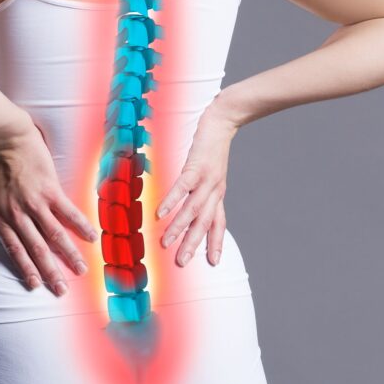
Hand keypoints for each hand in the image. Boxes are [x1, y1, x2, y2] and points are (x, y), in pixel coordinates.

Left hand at [0, 119, 98, 295]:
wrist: (1, 134)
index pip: (15, 249)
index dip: (26, 269)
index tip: (36, 286)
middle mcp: (18, 214)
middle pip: (37, 249)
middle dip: (51, 272)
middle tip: (62, 290)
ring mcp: (36, 202)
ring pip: (55, 235)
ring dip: (69, 255)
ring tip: (82, 270)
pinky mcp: (51, 189)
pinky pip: (69, 211)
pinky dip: (81, 225)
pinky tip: (92, 237)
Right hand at [156, 102, 239, 266]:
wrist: (223, 120)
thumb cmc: (213, 146)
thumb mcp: (212, 171)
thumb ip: (202, 187)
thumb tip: (190, 199)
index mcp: (217, 193)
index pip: (218, 223)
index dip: (216, 242)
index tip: (213, 262)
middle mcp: (214, 190)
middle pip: (204, 223)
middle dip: (193, 244)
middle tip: (181, 263)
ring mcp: (206, 180)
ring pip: (193, 209)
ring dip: (179, 228)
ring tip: (166, 243)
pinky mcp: (196, 166)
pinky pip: (182, 187)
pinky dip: (171, 201)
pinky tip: (160, 213)